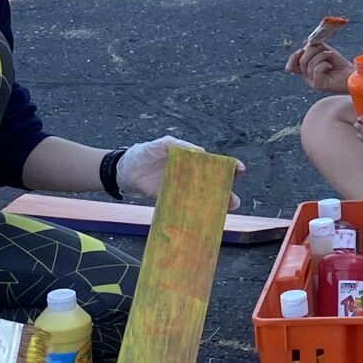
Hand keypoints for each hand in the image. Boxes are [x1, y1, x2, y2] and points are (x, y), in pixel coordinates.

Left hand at [115, 136, 243, 205]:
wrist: (123, 170)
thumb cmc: (145, 153)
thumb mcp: (163, 144)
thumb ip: (179, 147)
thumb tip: (200, 152)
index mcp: (190, 161)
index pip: (214, 163)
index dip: (229, 167)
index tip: (240, 170)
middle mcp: (188, 176)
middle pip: (212, 185)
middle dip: (225, 192)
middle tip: (233, 201)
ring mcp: (179, 189)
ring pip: (200, 198)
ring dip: (212, 205)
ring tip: (222, 212)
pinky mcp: (168, 200)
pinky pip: (182, 207)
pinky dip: (191, 214)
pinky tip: (200, 219)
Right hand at [285, 40, 351, 93]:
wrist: (352, 74)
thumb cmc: (340, 64)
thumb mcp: (326, 52)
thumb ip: (315, 47)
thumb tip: (304, 42)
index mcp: (307, 70)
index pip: (291, 65)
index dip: (295, 56)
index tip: (306, 48)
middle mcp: (307, 77)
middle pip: (301, 61)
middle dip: (313, 50)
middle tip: (325, 49)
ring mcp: (312, 82)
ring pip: (308, 64)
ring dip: (321, 55)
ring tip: (330, 55)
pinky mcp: (318, 85)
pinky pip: (315, 70)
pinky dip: (324, 64)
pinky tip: (330, 65)